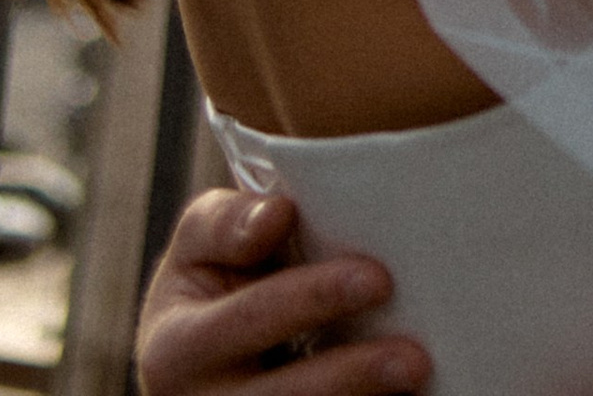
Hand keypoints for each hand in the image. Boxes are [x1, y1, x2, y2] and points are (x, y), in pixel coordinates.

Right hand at [137, 187, 427, 395]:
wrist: (194, 356)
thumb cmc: (212, 279)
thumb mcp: (196, 245)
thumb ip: (227, 223)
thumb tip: (278, 213)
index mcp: (175, 346)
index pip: (252, 316)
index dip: (315, 298)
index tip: (380, 278)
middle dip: (349, 374)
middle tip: (415, 357)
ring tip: (417, 379)